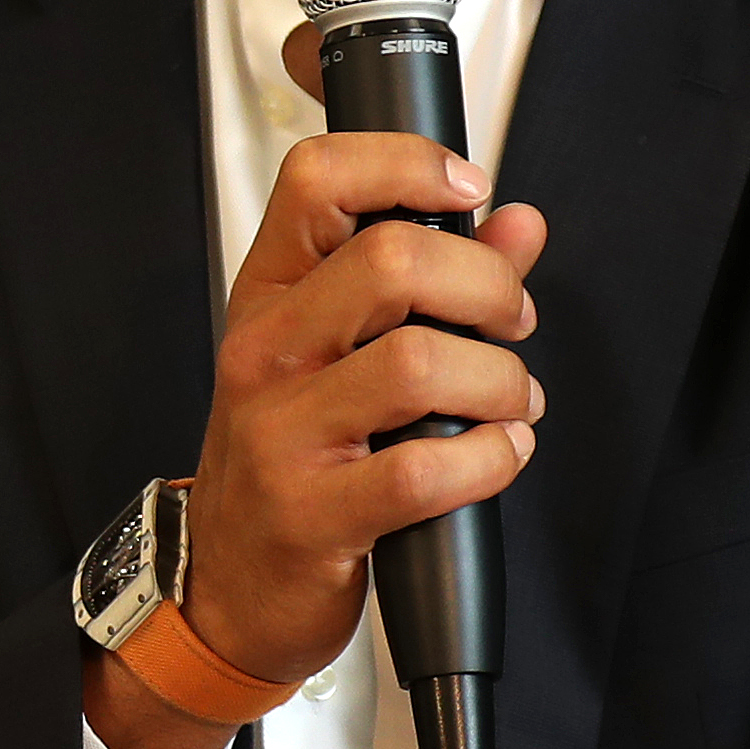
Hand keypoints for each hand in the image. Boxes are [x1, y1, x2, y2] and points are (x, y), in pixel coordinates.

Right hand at [88, 120, 547, 748]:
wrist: (229, 584)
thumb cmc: (289, 460)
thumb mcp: (339, 356)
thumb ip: (437, 283)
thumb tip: (519, 225)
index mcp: (270, 295)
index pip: (318, 179)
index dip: (407, 164)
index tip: (467, 188)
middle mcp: (267, 351)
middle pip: (392, 260)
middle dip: (487, 287)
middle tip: (510, 321)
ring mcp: (282, 431)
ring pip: (421, 363)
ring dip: (501, 382)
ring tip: (511, 404)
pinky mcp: (313, 511)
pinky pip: (427, 468)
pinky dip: (493, 460)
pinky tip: (497, 457)